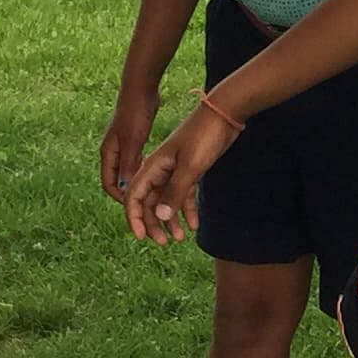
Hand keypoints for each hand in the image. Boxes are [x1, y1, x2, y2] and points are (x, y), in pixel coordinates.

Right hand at [96, 84, 159, 201]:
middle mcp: (112, 151)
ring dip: (138, 184)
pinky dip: (144, 171)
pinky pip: (136, 162)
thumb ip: (129, 165)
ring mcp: (122, 145)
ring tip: (153, 194)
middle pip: (118, 181)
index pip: (109, 185)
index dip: (121, 198)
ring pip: (128, 172)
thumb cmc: (135, 113)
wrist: (140, 89)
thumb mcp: (133, 141)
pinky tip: (159, 176)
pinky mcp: (133, 140)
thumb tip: (127, 190)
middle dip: (130, 195)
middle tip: (148, 204)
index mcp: (108, 153)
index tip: (138, 207)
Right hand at [124, 105, 234, 243]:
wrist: (224, 114)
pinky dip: (186, 210)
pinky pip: (183, 195)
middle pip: (148, 202)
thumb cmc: (204, 136)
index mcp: (153, 166)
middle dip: (152, 223)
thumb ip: (175, 192)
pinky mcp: (189, 170)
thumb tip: (161, 217)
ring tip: (180, 238)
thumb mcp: (190, 167)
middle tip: (163, 243)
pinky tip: (194, 225)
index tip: (141, 237)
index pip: (133, 195)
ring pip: (165, 200)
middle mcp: (160, 169)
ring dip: (170, 220)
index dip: (133, 217)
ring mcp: (174, 170)